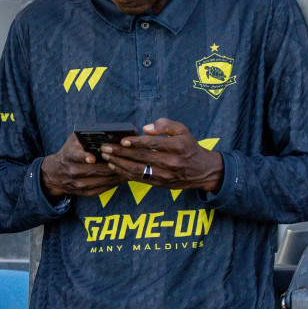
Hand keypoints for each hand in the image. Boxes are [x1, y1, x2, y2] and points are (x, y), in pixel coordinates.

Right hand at [40, 132, 122, 199]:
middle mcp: (72, 171)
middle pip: (96, 170)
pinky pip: (104, 189)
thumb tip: (108, 130)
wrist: (55, 174)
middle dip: (112, 164)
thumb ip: (86, 135)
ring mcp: (79, 184)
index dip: (85, 157)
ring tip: (128, 168)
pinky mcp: (85, 193)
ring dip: (117, 174)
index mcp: (69, 155)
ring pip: (103, 180)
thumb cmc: (70, 153)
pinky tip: (122, 177)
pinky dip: (114, 182)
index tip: (93, 158)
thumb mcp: (73, 141)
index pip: (76, 156)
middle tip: (126, 160)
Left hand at [100, 117, 222, 192]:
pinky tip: (113, 165)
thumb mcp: (183, 130)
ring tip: (105, 156)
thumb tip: (145, 128)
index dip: (136, 142)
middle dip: (120, 152)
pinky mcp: (159, 183)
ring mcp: (165, 175)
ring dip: (118, 163)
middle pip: (141, 157)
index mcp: (177, 146)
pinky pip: (138, 178)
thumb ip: (165, 125)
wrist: (202, 171)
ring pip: (137, 169)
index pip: (153, 144)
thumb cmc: (189, 147)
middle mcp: (171, 162)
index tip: (122, 140)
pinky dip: (124, 172)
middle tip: (105, 147)